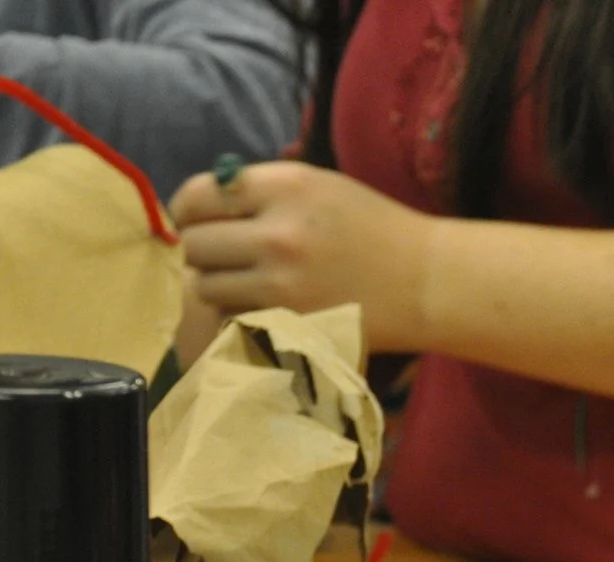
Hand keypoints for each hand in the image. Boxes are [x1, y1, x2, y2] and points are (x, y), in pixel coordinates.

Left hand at [170, 160, 430, 342]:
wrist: (426, 282)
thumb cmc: (373, 229)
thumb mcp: (320, 186)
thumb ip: (261, 190)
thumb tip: (199, 205)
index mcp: (286, 188)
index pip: (199, 194)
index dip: (187, 209)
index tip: (194, 220)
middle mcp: (278, 235)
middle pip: (196, 244)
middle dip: (203, 250)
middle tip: (224, 256)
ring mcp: (283, 286)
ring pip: (207, 286)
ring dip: (218, 285)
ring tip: (247, 283)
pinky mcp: (290, 324)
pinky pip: (232, 319)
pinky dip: (238, 315)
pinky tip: (264, 306)